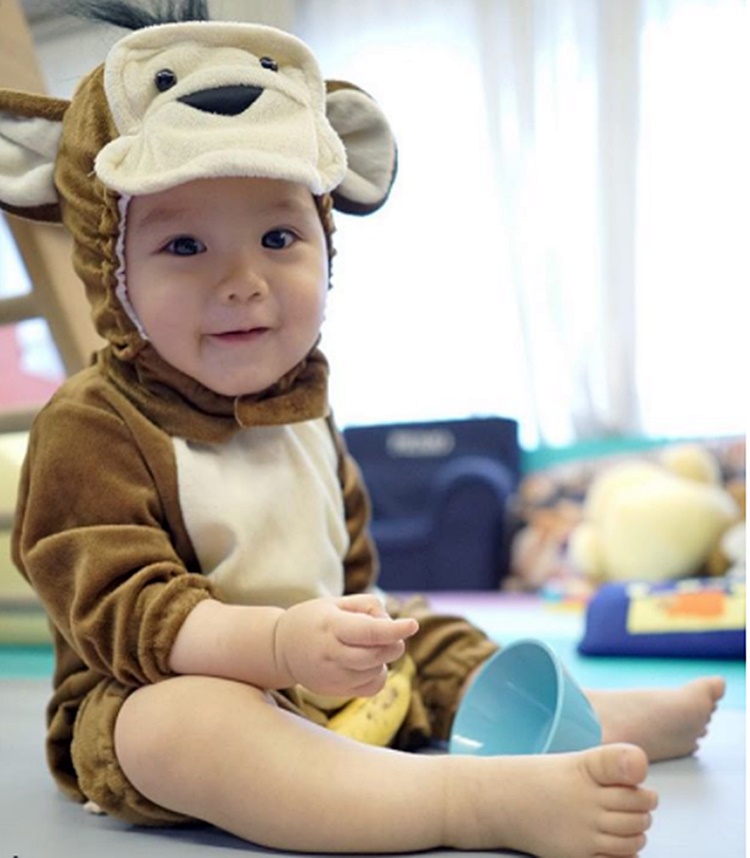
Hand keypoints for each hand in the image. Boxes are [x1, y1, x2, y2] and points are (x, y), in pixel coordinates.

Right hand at [273, 594, 418, 697]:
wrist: (280, 648)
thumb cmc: (314, 619)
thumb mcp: (336, 601)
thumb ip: (368, 606)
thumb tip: (391, 624)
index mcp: (331, 625)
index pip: (369, 632)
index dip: (394, 629)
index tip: (412, 624)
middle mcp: (331, 653)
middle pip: (376, 655)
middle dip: (394, 643)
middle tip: (392, 634)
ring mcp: (332, 676)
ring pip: (376, 671)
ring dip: (383, 658)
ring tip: (367, 646)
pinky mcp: (335, 690)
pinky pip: (371, 686)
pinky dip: (377, 674)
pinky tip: (366, 663)